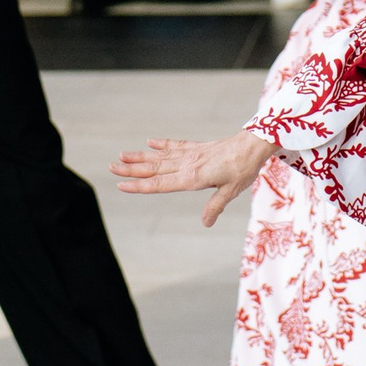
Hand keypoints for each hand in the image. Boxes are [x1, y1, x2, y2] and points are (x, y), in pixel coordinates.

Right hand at [110, 131, 276, 225]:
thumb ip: (216, 206)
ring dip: (140, 156)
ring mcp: (191, 154)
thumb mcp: (231, 191)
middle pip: (154, 169)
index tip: (121, 185)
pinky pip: (176, 145)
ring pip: (160, 156)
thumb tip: (205, 223)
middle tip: (111, 167)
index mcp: (192, 177)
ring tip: (122, 155)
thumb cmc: (244, 169)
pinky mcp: (198, 147)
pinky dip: (162, 144)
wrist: (253, 145)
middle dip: (132, 169)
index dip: (139, 185)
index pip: (160, 184)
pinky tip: (150, 142)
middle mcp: (187, 165)